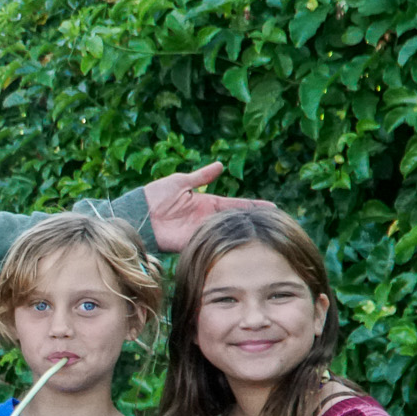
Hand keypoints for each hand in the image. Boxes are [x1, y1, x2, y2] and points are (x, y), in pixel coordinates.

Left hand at [142, 161, 273, 252]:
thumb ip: (201, 177)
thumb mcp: (181, 181)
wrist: (140, 213)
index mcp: (207, 203)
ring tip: (264, 239)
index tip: (273, 207)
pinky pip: (210, 244)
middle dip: (252, 224)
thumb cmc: (157, 195)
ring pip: (226, 233)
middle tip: (276, 227)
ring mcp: (200, 231)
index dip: (253, 206)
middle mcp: (207, 218)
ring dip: (241, 236)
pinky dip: (223, 246)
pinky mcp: (191, 242)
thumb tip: (220, 165)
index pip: (236, 204)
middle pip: (235, 221)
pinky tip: (240, 249)